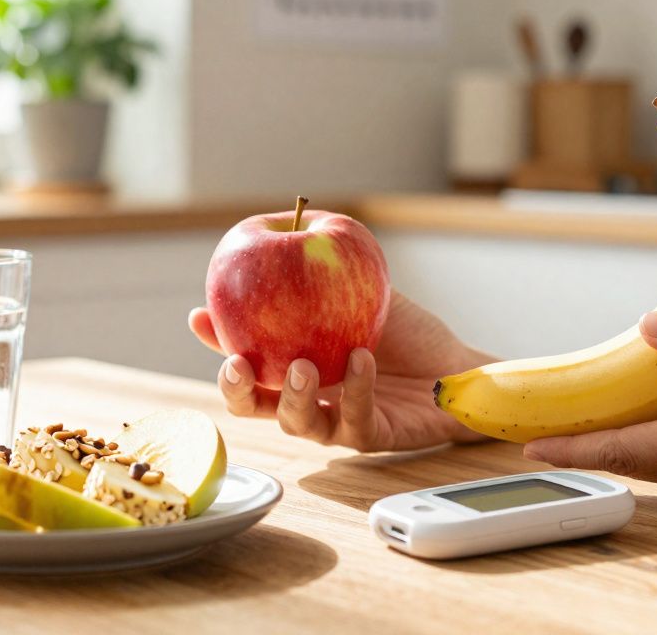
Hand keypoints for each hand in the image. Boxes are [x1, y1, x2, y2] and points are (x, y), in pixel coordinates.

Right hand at [189, 290, 490, 450]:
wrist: (455, 369)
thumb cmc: (408, 332)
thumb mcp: (362, 288)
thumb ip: (323, 267)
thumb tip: (291, 221)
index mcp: (294, 364)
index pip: (245, 357)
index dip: (217, 342)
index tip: (201, 316)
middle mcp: (307, 397)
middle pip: (253, 405)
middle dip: (236, 389)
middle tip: (237, 365)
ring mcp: (335, 420)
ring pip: (296, 423)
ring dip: (292, 396)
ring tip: (302, 366)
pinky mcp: (369, 437)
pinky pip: (354, 421)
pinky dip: (356, 390)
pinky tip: (361, 360)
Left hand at [525, 310, 656, 512]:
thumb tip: (649, 325)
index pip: (631, 450)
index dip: (577, 449)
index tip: (531, 445)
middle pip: (635, 462)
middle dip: (585, 446)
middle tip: (537, 428)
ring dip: (619, 445)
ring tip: (577, 420)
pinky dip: (654, 444)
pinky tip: (645, 419)